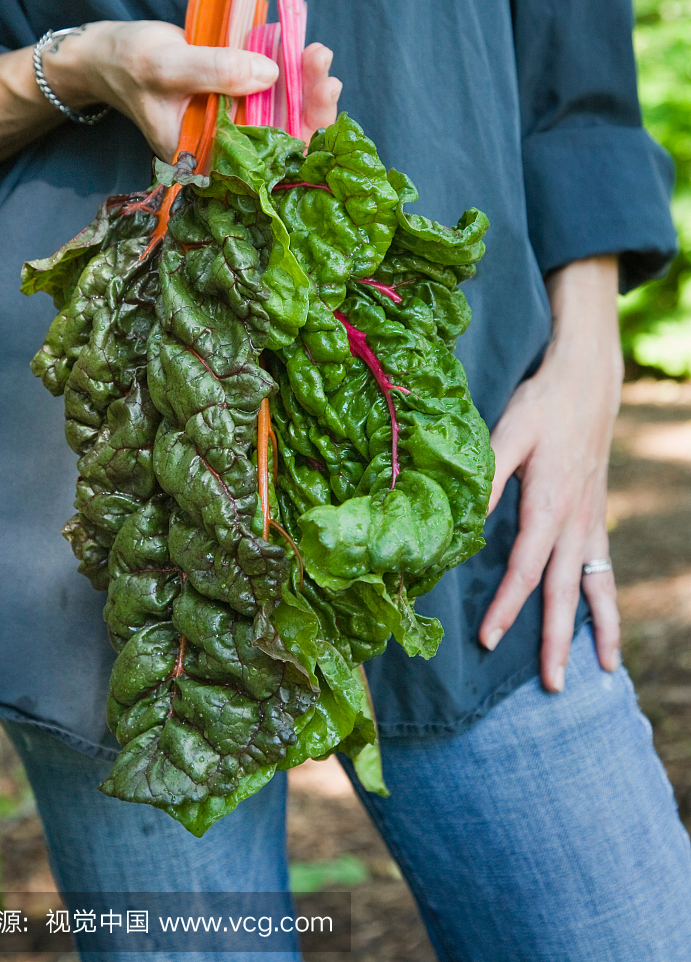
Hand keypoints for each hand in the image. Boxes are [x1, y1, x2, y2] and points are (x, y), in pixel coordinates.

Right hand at [0, 21, 340, 184]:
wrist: (108, 56)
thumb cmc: (129, 64)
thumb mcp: (167, 66)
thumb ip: (216, 71)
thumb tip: (270, 74)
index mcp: (206, 159)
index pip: (265, 162)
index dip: (302, 133)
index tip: (321, 96)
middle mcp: (225, 149)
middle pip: (283, 140)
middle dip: (311, 105)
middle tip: (322, 66)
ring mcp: (232, 126)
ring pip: (282, 116)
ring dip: (306, 87)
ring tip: (319, 54)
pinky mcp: (235, 103)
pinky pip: (271, 96)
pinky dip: (292, 76)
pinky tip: (308, 55)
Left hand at [478, 256, 622, 691]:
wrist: (587, 383)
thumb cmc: (541, 406)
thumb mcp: (506, 434)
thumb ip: (485, 478)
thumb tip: (461, 518)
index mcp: (547, 504)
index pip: (524, 568)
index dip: (506, 606)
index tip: (487, 640)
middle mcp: (573, 522)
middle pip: (565, 591)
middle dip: (557, 639)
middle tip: (554, 685)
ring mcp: (589, 522)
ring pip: (595, 587)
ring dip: (596, 630)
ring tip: (603, 671)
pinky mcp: (594, 517)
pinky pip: (604, 570)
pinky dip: (607, 602)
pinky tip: (605, 628)